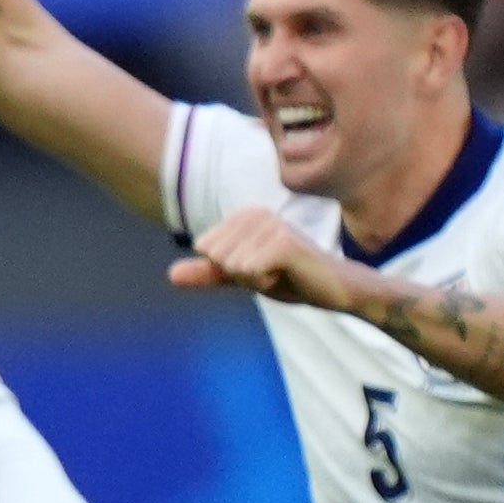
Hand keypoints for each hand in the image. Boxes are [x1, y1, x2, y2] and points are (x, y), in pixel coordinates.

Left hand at [167, 204, 343, 308]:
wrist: (332, 289)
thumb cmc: (290, 278)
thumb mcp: (241, 276)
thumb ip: (208, 273)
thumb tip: (170, 274)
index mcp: (244, 215)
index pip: (208, 251)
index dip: (231, 270)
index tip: (260, 267)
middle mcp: (256, 213)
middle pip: (218, 259)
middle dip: (242, 276)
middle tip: (272, 271)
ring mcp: (271, 225)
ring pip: (233, 267)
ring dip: (256, 280)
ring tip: (282, 272)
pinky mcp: (282, 242)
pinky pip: (248, 272)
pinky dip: (265, 283)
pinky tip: (288, 275)